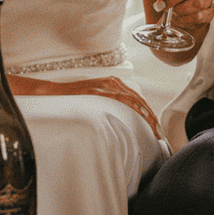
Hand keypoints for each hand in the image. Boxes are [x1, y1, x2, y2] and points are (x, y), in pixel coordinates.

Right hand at [18, 74, 159, 136]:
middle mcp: (112, 82)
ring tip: (154, 129)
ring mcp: (106, 85)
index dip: (147, 112)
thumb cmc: (73, 100)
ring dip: (146, 115)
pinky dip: (133, 108)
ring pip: (134, 99)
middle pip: (138, 99)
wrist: (54, 93)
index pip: (136, 98)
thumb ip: (107, 106)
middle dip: (151, 116)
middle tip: (159, 132)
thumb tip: (119, 121)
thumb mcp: (95, 102)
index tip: (155, 126)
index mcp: (112, 83)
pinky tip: (141, 118)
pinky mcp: (99, 90)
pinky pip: (121, 98)